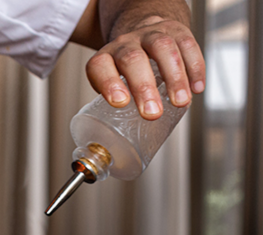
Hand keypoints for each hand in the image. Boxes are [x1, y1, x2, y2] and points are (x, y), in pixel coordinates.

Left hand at [85, 15, 204, 120]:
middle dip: (144, 87)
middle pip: (133, 59)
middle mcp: (125, 43)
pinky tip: (197, 88)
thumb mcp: (112, 85)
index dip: (108, 83)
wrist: (142, 34)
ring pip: (163, 48)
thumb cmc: (124, 71)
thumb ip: (113, 108)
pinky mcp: (176, 30)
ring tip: (180, 103)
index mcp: (105, 58)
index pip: (100, 66)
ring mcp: (151, 34)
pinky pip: (187, 45)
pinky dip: (195, 67)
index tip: (120, 103)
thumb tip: (117, 141)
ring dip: (173, 77)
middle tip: (152, 114)